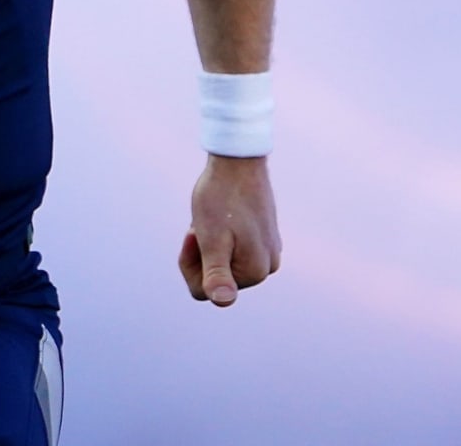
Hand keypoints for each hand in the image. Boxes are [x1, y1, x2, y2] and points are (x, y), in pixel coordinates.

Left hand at [179, 154, 280, 305]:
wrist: (238, 158)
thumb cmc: (220, 197)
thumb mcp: (211, 238)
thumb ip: (216, 274)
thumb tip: (223, 301)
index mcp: (255, 271)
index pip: (207, 291)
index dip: (191, 263)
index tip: (193, 232)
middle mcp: (268, 266)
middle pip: (219, 277)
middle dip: (203, 252)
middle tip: (201, 222)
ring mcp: (269, 250)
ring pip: (226, 261)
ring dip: (212, 242)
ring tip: (213, 216)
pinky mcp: (266, 235)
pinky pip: (235, 247)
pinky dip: (223, 233)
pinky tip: (224, 212)